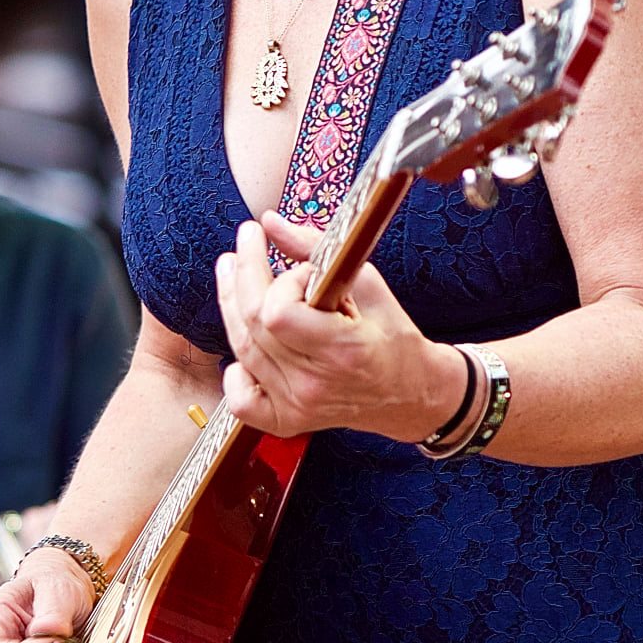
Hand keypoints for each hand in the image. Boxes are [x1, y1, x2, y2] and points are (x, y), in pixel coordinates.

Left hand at [214, 210, 465, 442]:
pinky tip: (243, 347)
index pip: (280, 313)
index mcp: (343, 351)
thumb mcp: (367, 283)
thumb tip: (270, 222)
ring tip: (232, 270)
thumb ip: (316, 250)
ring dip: (232, 304)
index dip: (283, 283)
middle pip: (254, 325)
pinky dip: (235, 372)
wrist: (410, 393)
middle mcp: (315, 384)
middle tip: (246, 241)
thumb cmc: (393, 336)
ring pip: (242, 350)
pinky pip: (241, 400)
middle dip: (246, 273)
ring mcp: (298, 406)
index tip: (302, 271)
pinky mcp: (288, 420)